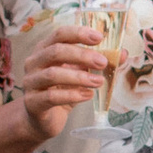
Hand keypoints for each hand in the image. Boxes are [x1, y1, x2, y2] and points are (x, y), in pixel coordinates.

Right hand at [17, 19, 109, 144]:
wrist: (44, 119)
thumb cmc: (63, 91)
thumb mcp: (82, 73)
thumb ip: (99, 62)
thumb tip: (122, 53)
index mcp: (45, 49)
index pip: (60, 34)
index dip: (79, 33)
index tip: (100, 37)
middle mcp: (34, 62)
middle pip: (56, 51)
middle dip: (82, 55)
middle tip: (103, 62)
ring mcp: (30, 82)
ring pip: (52, 74)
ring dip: (79, 77)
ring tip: (99, 82)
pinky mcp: (32, 102)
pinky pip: (51, 96)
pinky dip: (72, 95)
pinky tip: (87, 95)